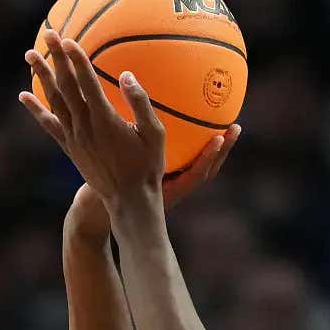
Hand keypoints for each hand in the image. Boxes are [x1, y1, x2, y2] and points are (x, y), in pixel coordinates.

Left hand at [19, 38, 171, 218]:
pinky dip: (36, 110)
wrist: (126, 201)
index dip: (76, 59)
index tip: (67, 39)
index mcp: (105, 119)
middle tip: (47, 33)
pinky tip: (24, 96)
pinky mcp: (69, 147)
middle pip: (65, 86)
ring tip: (30, 55)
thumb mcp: (154, 134)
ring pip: (53, 101)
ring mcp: (73, 137)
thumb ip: (141, 103)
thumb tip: (127, 74)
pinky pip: (49, 125)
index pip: (86, 82)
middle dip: (56, 57)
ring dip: (41, 76)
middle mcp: (83, 126)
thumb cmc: (148, 166)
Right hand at [63, 125, 239, 247]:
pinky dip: (191, 146)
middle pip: (204, 169)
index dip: (207, 158)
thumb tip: (127, 116)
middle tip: (234, 127)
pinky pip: (184, 163)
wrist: (96, 214)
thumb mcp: (113, 170)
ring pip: (196, 166)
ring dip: (209, 148)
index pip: (194, 175)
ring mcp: (170, 187)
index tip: (219, 139)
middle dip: (221, 150)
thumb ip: (122, 148)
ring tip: (219, 125)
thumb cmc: (103, 191)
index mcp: (167, 190)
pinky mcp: (164, 183)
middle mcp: (172, 188)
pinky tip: (185, 127)